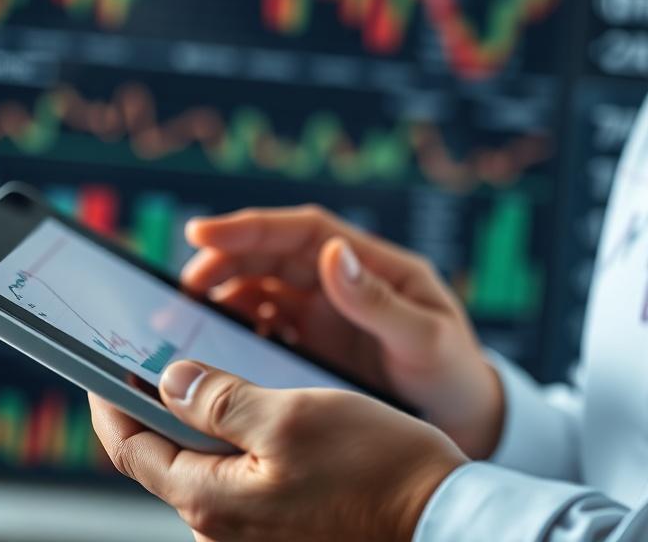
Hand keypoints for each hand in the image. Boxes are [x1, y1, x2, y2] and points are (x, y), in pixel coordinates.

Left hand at [90, 362, 465, 541]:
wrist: (437, 516)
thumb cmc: (374, 468)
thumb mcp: (291, 415)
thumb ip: (221, 399)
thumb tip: (169, 381)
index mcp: (210, 499)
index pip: (130, 449)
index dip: (110, 401)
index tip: (103, 364)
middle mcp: (222, 524)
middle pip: (165, 456)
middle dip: (157, 404)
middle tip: (163, 354)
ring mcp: (254, 528)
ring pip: (205, 462)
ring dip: (201, 416)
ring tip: (214, 370)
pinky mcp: (284, 521)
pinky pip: (240, 474)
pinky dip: (236, 435)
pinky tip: (261, 404)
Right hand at [180, 205, 503, 458]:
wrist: (464, 420)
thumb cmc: (454, 372)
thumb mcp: (425, 337)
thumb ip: (378, 301)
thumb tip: (331, 253)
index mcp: (372, 265)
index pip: (305, 231)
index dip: (252, 227)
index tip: (201, 232)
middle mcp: (342, 283)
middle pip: (272, 256)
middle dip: (225, 262)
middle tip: (183, 290)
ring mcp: (325, 315)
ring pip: (261, 290)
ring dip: (223, 297)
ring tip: (188, 320)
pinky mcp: (312, 347)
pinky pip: (265, 328)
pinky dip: (236, 331)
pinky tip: (217, 349)